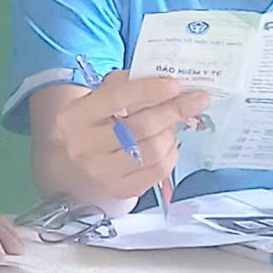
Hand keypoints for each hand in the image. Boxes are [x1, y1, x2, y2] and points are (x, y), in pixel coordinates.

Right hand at [42, 71, 208, 203]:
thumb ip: (128, 85)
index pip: (116, 98)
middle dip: (174, 110)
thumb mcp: (101, 96)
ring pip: (153, 150)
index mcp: (74, 116)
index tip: (176, 85)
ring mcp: (101, 172)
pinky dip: (171, 153)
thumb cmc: (97, 119)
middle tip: (197, 100)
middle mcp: (83, 147)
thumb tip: (170, 83)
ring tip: (173, 124)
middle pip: (140, 127)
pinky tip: (168, 143)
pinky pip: (158, 171)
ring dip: (171, 133)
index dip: (149, 90)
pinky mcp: (120, 189)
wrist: (80, 156)